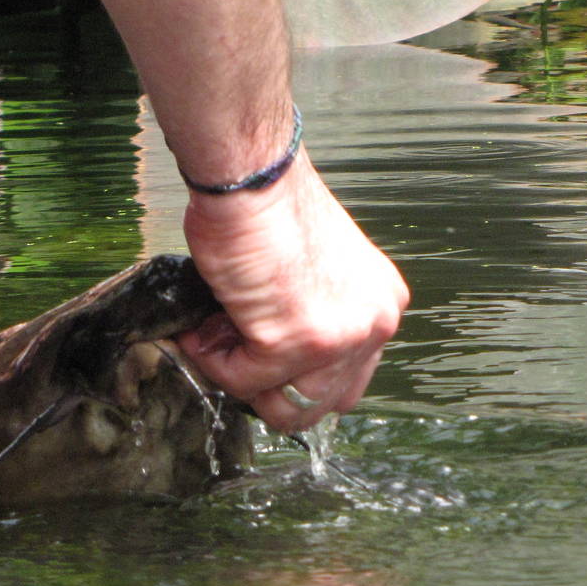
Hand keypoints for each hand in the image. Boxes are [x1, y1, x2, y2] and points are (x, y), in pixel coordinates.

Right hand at [174, 153, 408, 430]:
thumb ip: (313, 317)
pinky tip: (204, 322)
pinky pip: (244, 381)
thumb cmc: (270, 209)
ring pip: (286, 407)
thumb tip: (273, 365)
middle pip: (322, 403)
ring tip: (215, 330)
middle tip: (231, 342)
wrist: (252, 178)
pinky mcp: (298, 341)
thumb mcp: (316, 273)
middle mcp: (375, 324)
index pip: (348, 380)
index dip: (294, 373)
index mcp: (382, 305)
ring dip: (240, 375)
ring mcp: (340, 337)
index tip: (257, 347)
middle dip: (268, 383)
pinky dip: (214, 359)